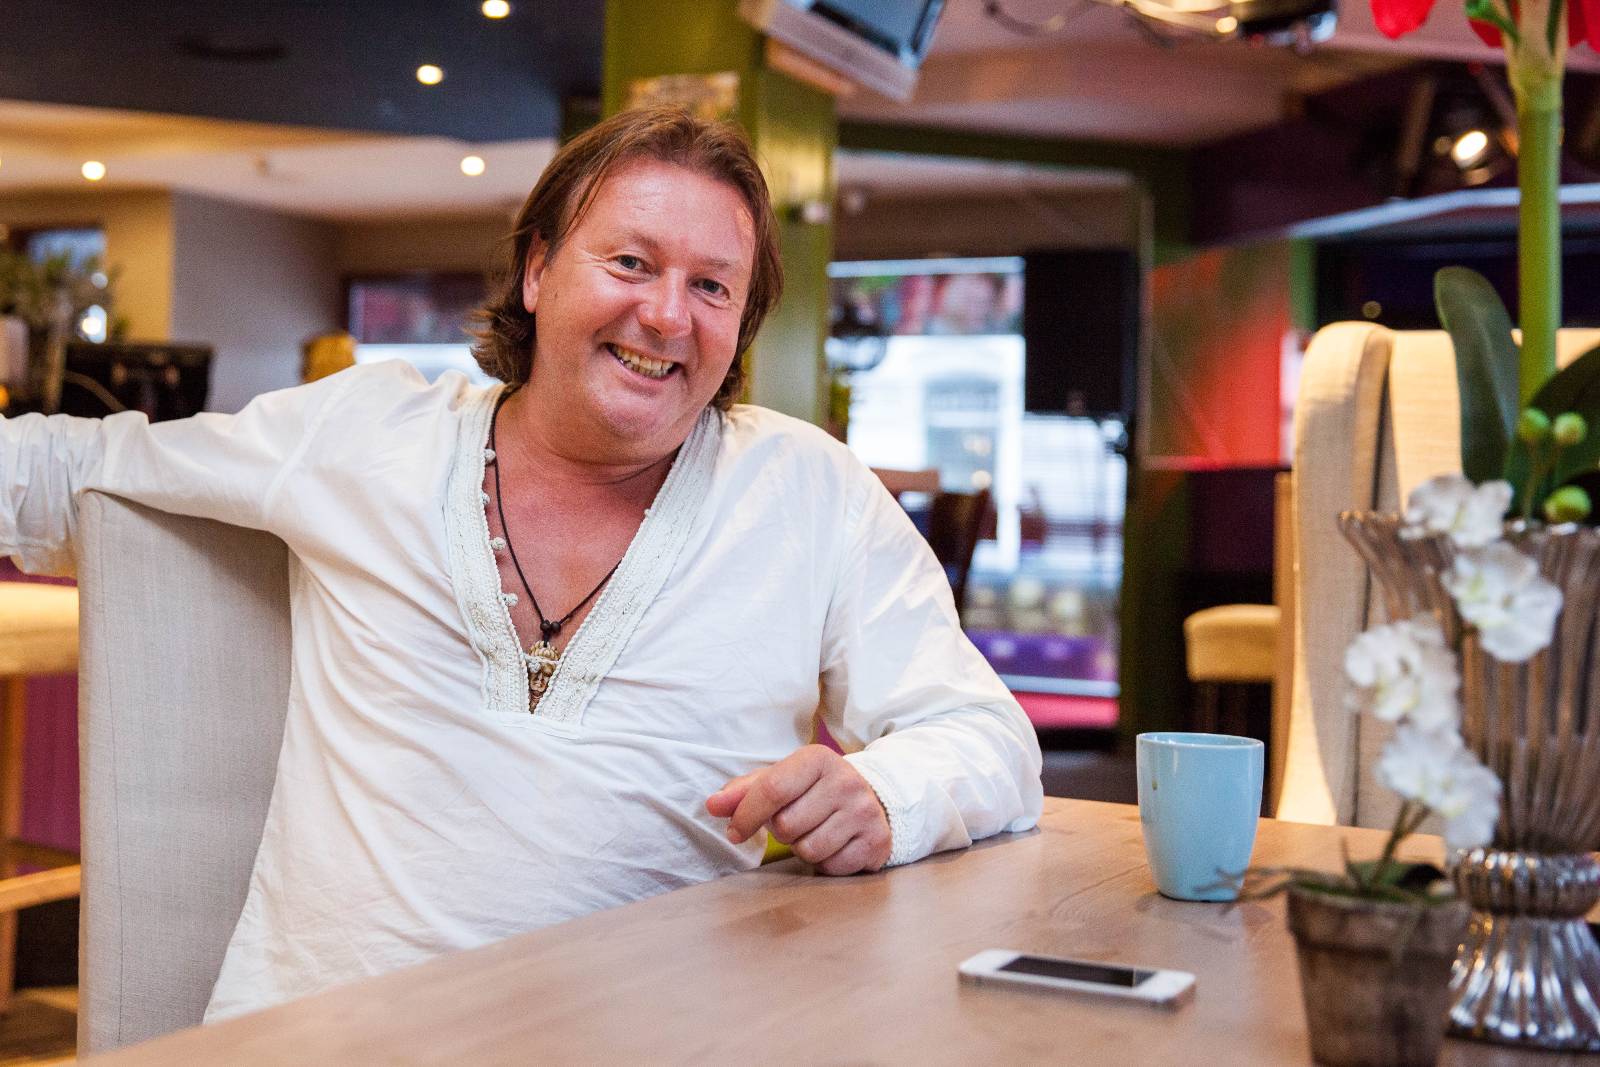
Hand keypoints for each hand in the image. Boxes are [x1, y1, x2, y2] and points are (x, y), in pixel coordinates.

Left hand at [706, 745, 891, 875]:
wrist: (871, 797)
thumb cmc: (813, 790)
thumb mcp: (780, 780)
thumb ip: (744, 792)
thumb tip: (712, 805)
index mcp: (817, 758)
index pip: (772, 789)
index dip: (746, 815)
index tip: (734, 832)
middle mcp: (846, 781)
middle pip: (787, 826)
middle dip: (782, 831)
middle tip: (795, 821)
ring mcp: (865, 812)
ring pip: (808, 849)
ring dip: (802, 847)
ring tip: (814, 831)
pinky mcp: (877, 841)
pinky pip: (832, 866)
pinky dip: (825, 862)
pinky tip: (834, 844)